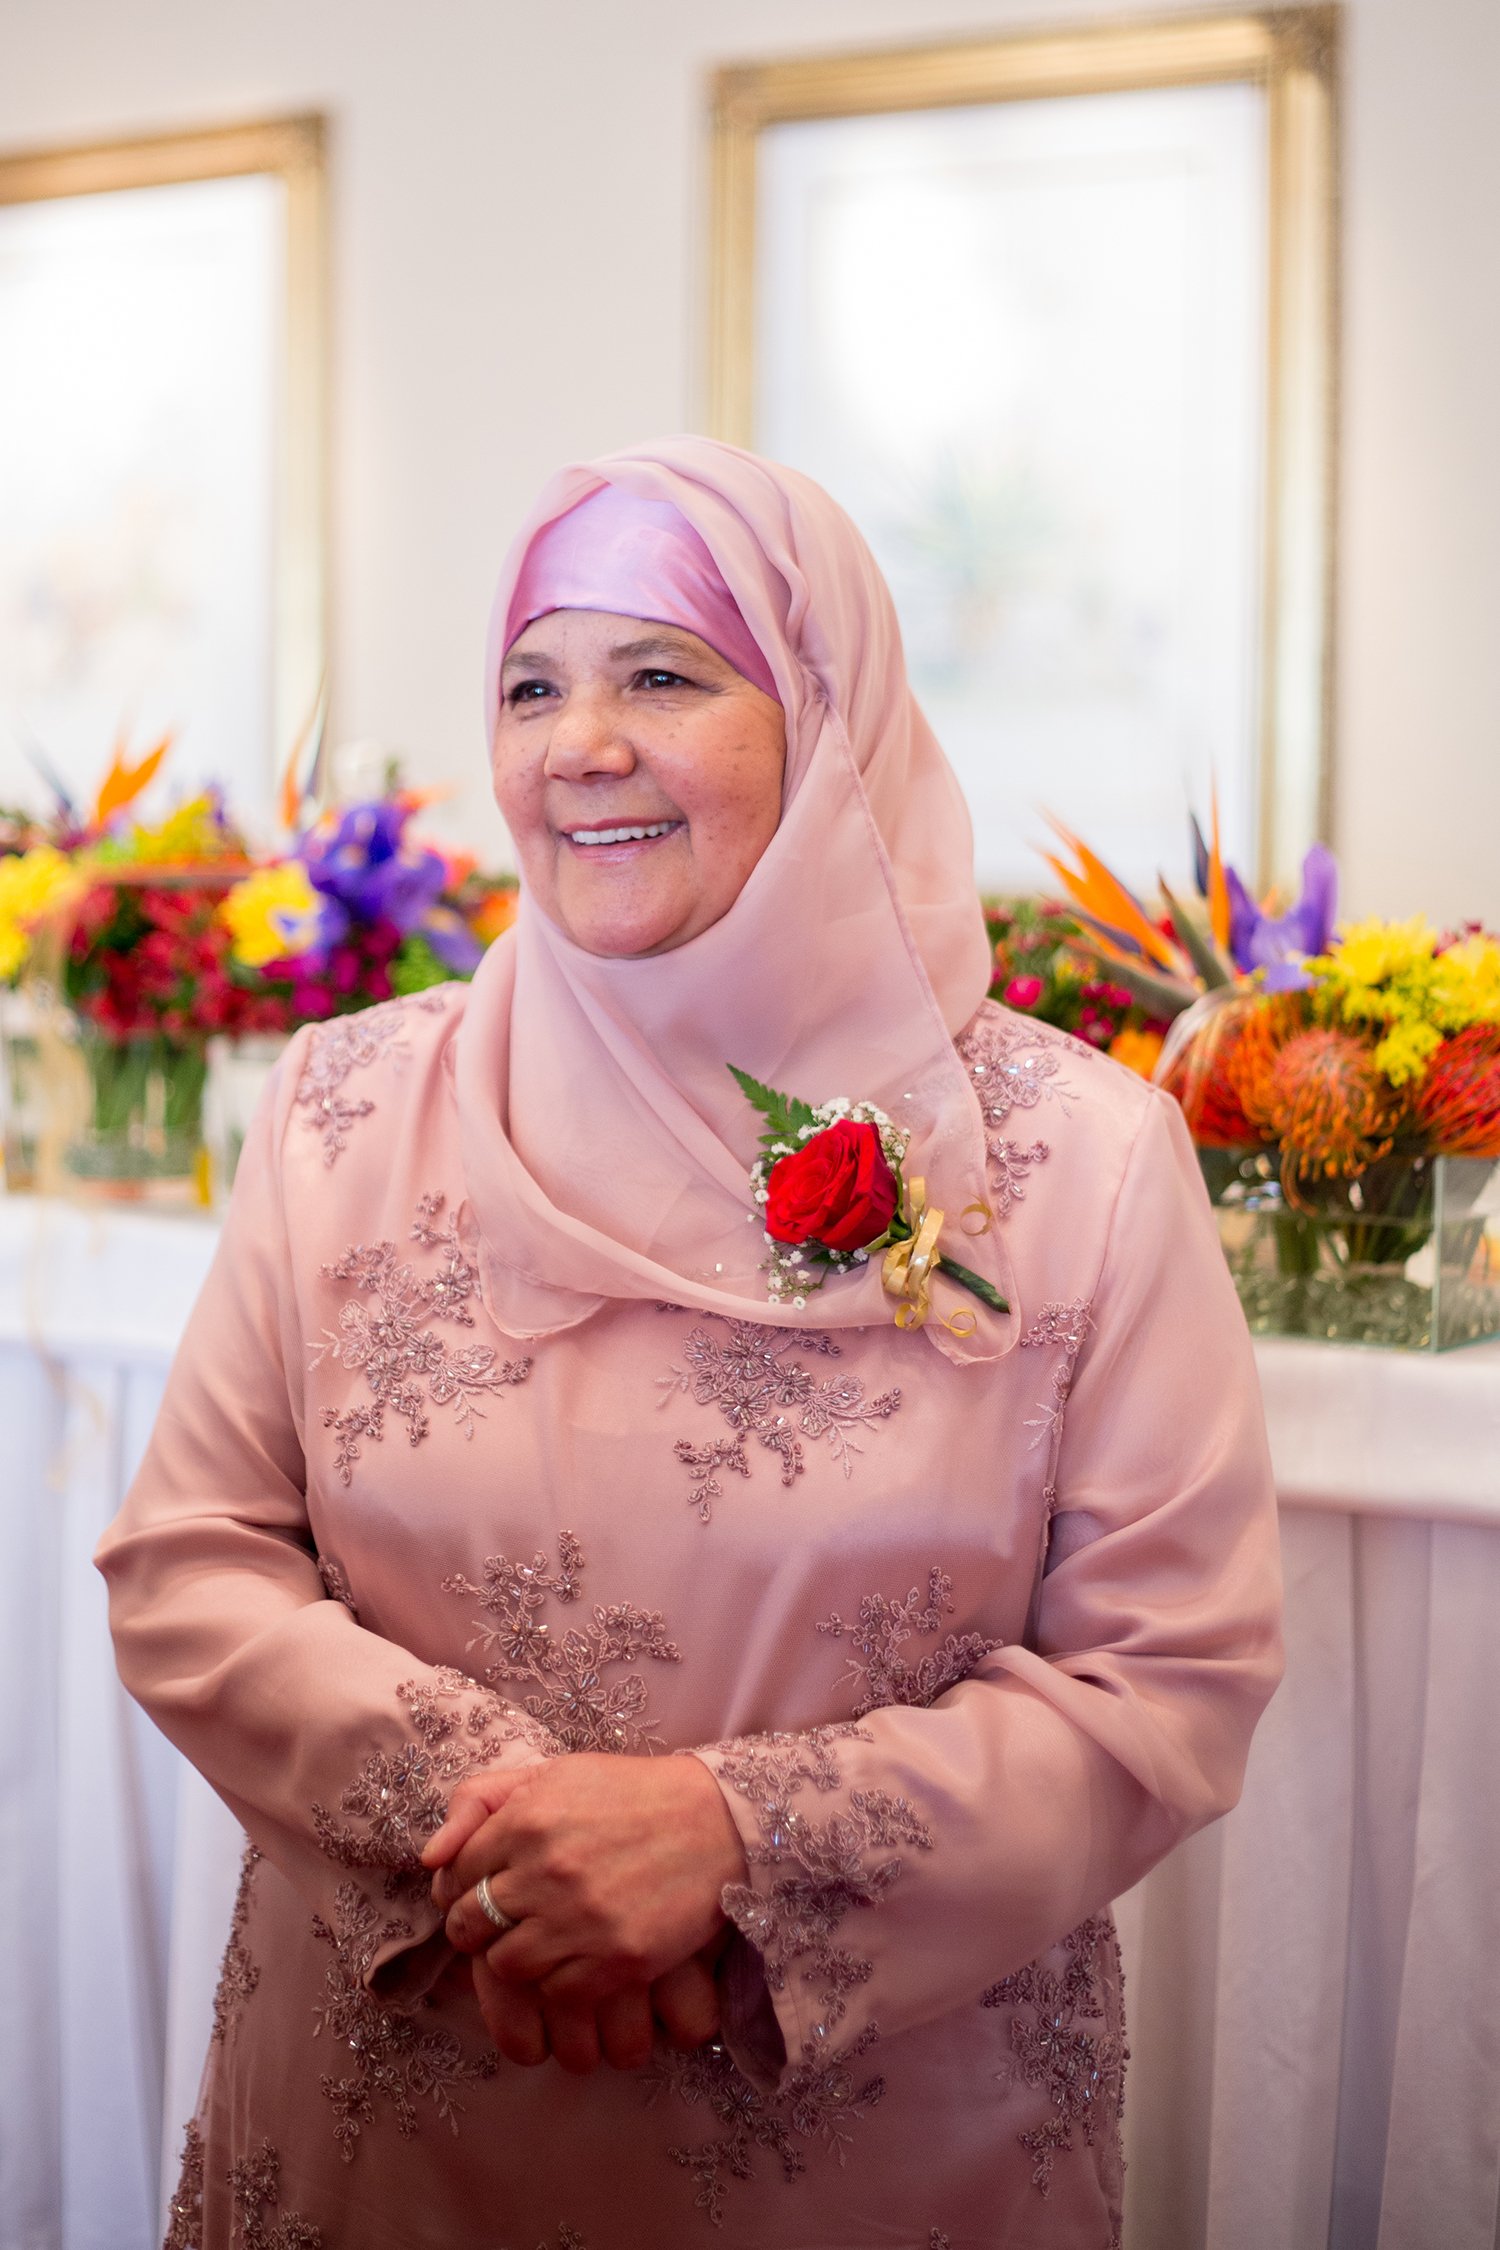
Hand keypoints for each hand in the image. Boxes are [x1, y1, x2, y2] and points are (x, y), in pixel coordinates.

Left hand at [423, 1754, 746, 2072]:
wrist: (717, 1823)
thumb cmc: (630, 1795)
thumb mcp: (555, 1774)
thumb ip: (481, 1800)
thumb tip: (429, 1858)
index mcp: (527, 1818)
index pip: (453, 1874)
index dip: (457, 1888)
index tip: (477, 1890)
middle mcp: (545, 1869)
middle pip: (469, 1925)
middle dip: (475, 1927)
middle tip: (502, 1920)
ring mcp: (580, 1919)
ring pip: (506, 1965)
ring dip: (515, 1957)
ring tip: (539, 1939)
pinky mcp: (616, 1961)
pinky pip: (554, 1991)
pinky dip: (557, 1981)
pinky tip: (575, 1955)